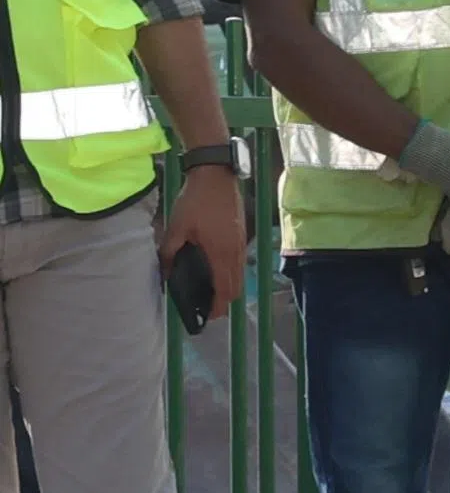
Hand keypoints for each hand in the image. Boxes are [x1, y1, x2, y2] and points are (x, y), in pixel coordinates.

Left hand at [156, 162, 244, 326]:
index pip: (225, 291)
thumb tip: (164, 273)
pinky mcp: (241, 236)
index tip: (207, 316)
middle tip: (206, 305)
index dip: (218, 307)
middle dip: (224, 301)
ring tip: (209, 289)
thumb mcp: (176, 227)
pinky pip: (238, 263)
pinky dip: (230, 273)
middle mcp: (236, 253)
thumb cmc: (195, 202)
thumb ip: (169, 252)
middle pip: (236, 288)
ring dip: (228, 287)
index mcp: (221, 254)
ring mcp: (241, 245)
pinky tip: (214, 267)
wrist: (216, 176)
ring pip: (239, 276)